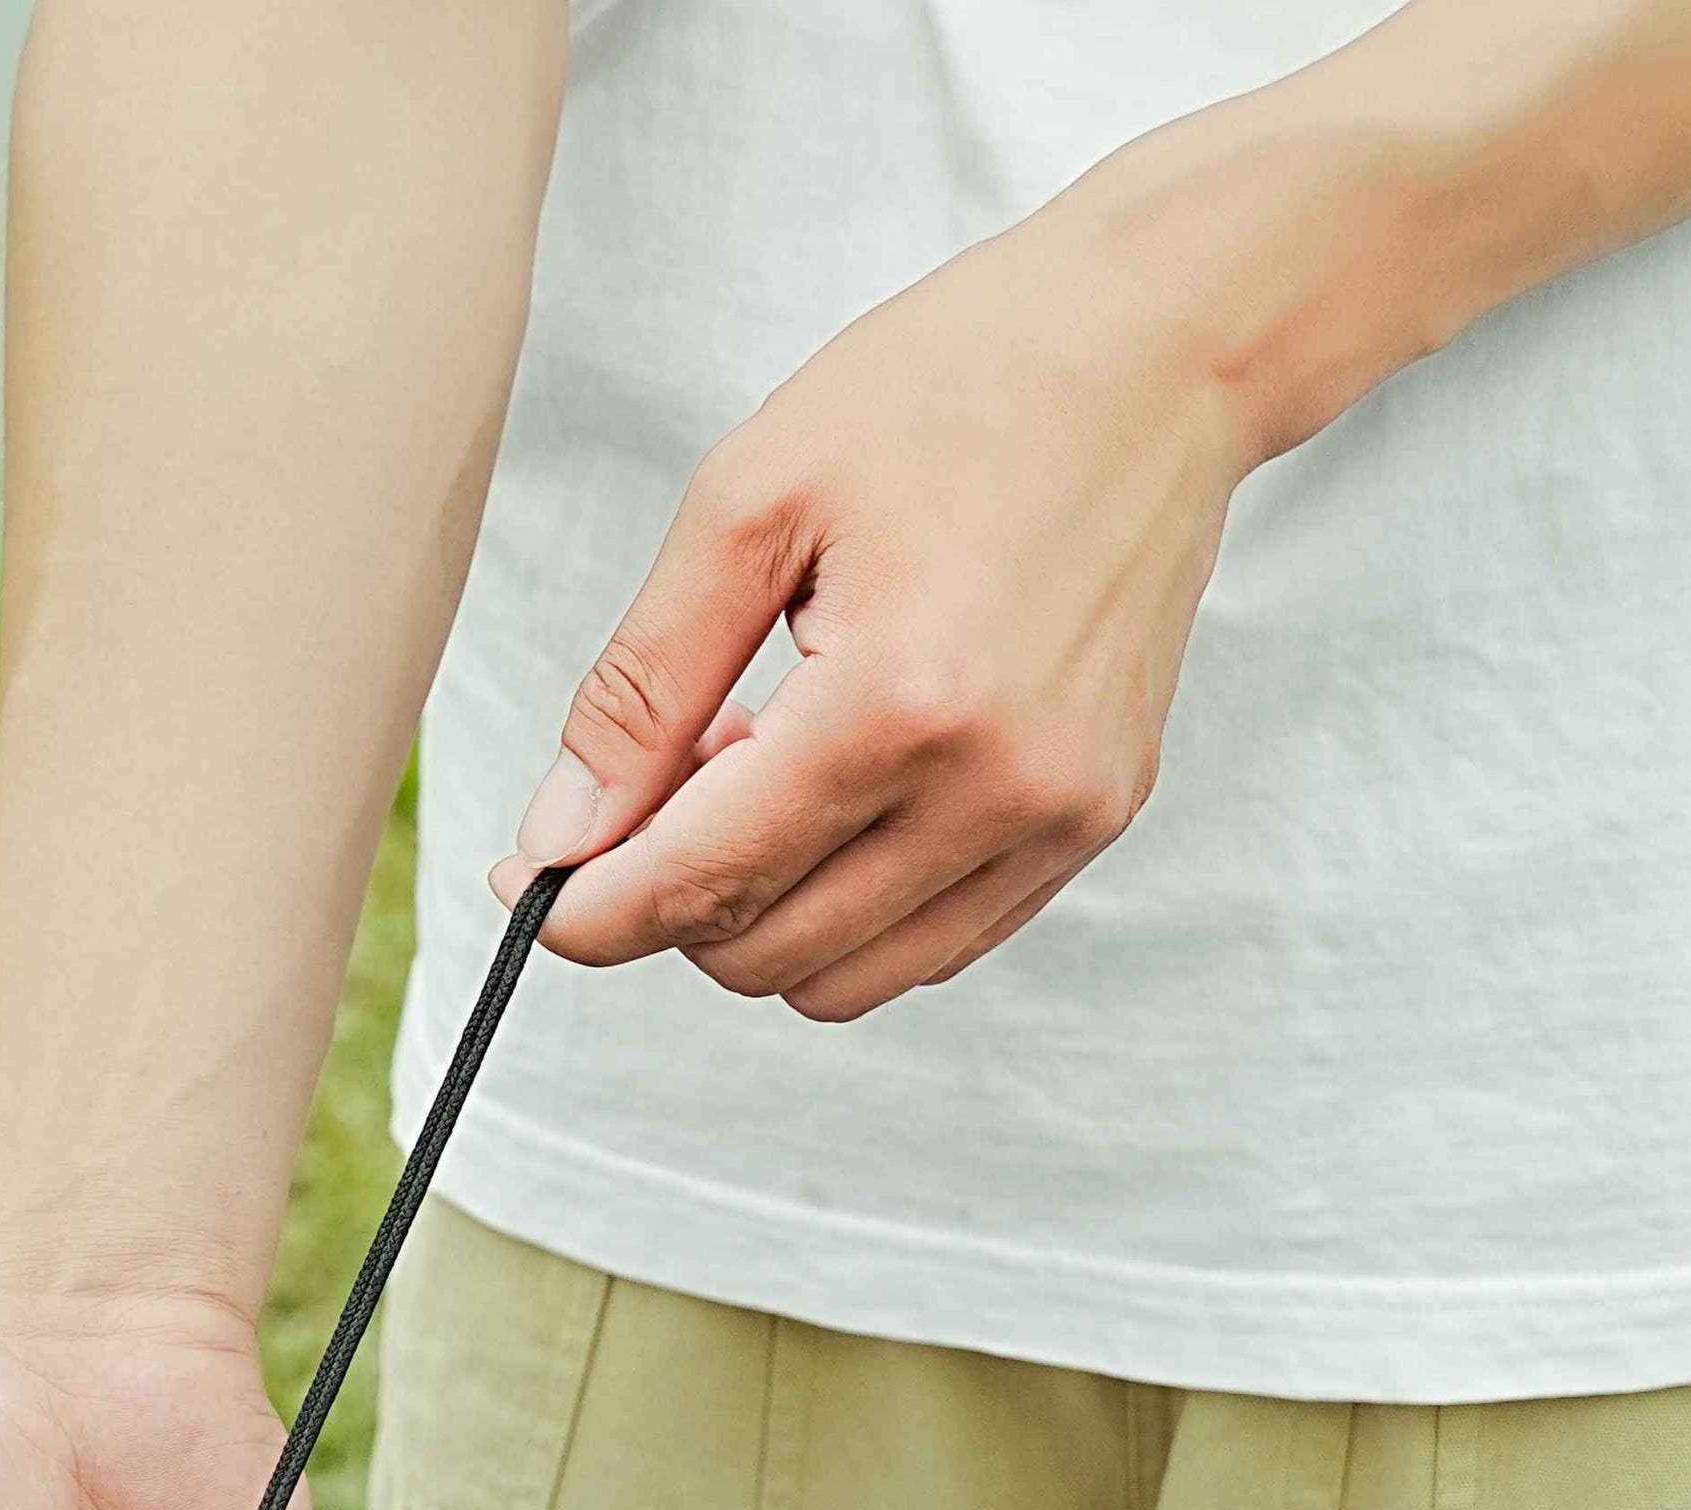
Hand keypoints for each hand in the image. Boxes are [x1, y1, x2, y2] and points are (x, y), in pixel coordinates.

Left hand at [487, 190, 1262, 1017]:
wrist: (1161, 348)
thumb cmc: (952, 389)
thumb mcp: (751, 498)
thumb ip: (642, 687)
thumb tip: (557, 840)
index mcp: (901, 702)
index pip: (703, 883)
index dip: (591, 911)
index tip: (530, 893)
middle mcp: (994, 787)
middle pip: (763, 952)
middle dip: (676, 898)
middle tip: (668, 775)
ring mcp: (1058, 818)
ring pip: (843, 979)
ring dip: (763, 911)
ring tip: (762, 769)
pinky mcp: (1095, 823)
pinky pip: (930, 947)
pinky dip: (851, 907)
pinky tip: (841, 789)